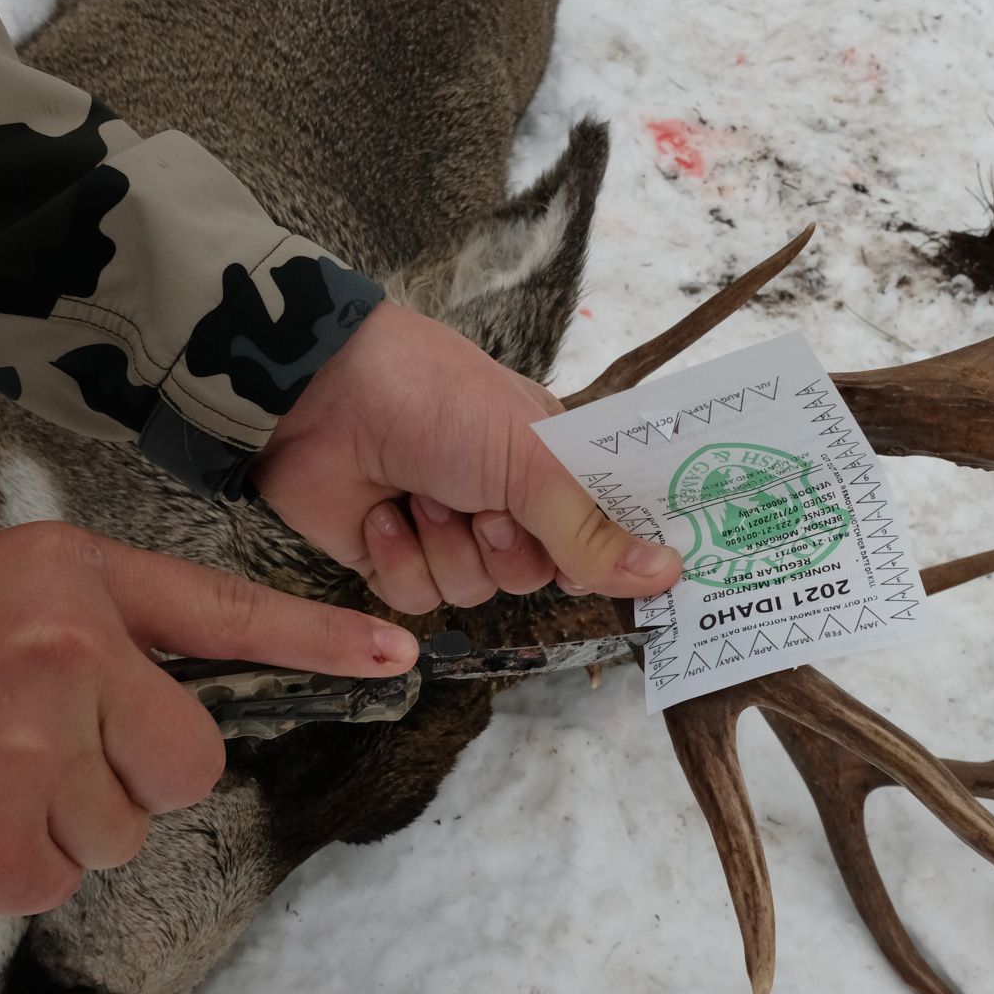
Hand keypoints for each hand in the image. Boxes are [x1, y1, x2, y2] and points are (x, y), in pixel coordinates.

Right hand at [0, 521, 418, 924]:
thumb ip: (89, 633)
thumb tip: (171, 703)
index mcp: (68, 579)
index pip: (219, 613)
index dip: (317, 640)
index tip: (396, 654)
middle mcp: (70, 652)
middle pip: (188, 756)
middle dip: (131, 774)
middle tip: (35, 755)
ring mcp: (43, 748)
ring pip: (124, 824)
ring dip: (59, 823)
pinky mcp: (10, 840)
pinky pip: (64, 873)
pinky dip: (10, 864)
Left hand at [252, 301, 681, 613]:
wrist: (321, 395)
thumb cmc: (438, 402)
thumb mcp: (530, 459)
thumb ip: (593, 528)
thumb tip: (672, 573)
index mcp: (547, 465)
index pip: (597, 534)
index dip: (596, 553)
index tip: (588, 553)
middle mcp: (503, 502)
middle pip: (535, 576)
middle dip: (504, 544)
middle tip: (479, 499)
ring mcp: (445, 530)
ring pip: (475, 594)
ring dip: (445, 545)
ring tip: (421, 491)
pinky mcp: (390, 556)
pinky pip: (417, 597)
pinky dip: (398, 557)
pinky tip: (381, 513)